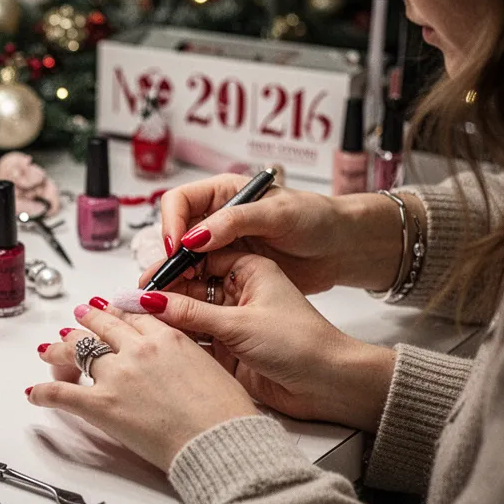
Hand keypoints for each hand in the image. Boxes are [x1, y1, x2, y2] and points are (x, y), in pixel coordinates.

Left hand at [31, 303, 259, 471]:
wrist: (220, 441)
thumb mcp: (213, 367)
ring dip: (60, 348)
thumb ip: (187, 355)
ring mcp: (117, 375)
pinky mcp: (102, 405)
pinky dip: (44, 393)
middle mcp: (138, 349)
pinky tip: (34, 394)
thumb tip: (179, 361)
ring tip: (50, 348)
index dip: (117, 313)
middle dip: (87, 322)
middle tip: (79, 318)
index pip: (133, 316)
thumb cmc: (225, 414)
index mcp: (167, 337)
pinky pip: (63, 394)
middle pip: (102, 327)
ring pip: (78, 351)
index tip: (111, 311)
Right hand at [138, 254, 396, 432]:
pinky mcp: (228, 347)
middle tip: (129, 305)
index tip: (143, 279)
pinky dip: (177, 341)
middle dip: (161, 294)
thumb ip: (191, 312)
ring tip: (134, 325)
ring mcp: (232, 319)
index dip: (169, 265)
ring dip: (166, 319)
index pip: (198, 256)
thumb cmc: (303, 343)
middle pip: (188, 285)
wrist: (329, 386)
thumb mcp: (240, 322)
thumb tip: (150, 300)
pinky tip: (155, 344)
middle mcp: (237, 290)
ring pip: (188, 313)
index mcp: (248, 266)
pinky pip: (194, 338)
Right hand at [146, 173, 417, 293]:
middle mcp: (217, 220)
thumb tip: (193, 237)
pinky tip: (185, 308)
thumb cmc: (317, 221)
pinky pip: (200, 284)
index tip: (177, 249)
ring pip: (184, 263)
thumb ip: (233, 223)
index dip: (171, 224)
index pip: (179, 202)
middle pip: (174, 236)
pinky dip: (189, 296)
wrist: (344, 249)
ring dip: (174, 280)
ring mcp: (222, 248)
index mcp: (223, 194)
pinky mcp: (229, 274)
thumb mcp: (276, 216)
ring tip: (165, 301)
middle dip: (166, 259)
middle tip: (160, 283)